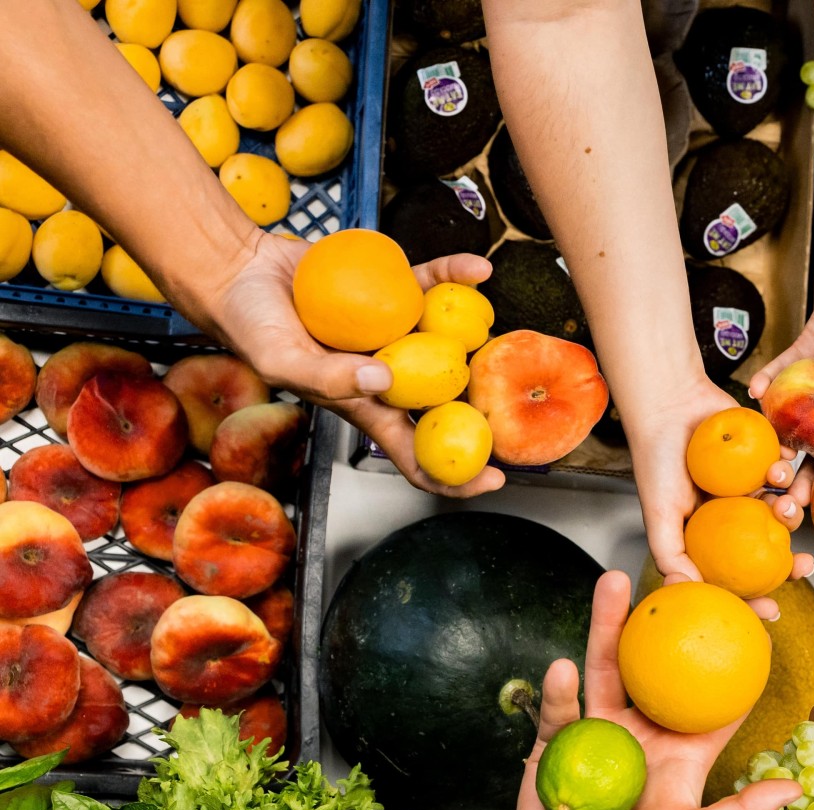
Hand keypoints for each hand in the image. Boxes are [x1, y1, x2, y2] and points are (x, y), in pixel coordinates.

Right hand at [194, 232, 506, 497]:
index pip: (417, 454)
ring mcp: (398, 334)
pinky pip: (434, 285)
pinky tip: (478, 269)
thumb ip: (328, 377)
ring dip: (483, 338)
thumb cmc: (251, 326)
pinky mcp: (396, 292)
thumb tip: (383, 380)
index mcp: (369, 405)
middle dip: (489, 406)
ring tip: (502, 328)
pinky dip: (457, 276)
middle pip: (452, 401)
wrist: (240, 269)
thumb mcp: (280, 360)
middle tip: (517, 394)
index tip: (493, 480)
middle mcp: (393, 375)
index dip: (455, 477)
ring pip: (454, 342)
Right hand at [508, 571, 801, 809]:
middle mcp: (644, 734)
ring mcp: (599, 733)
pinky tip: (562, 668)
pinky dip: (560, 689)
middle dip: (667, 621)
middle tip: (678, 578)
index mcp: (683, 752)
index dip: (738, 660)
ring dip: (607, 625)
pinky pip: (560, 709)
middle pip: (657, 667)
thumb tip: (796, 788)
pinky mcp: (557, 743)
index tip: (754, 615)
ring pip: (606, 669)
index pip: (717, 699)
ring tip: (611, 584)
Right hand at [626, 375, 810, 621]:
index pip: (738, 577)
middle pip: (772, 550)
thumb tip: (688, 592)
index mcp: (714, 537)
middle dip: (794, 563)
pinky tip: (781, 464)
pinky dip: (790, 469)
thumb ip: (671, 555)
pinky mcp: (769, 456)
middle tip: (806, 565)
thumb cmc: (657, 462)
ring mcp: (755, 488)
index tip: (773, 611)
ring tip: (783, 497)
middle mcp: (738, 516)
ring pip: (786, 510)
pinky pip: (789, 470)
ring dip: (792, 510)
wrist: (669, 405)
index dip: (755, 598)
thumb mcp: (659, 514)